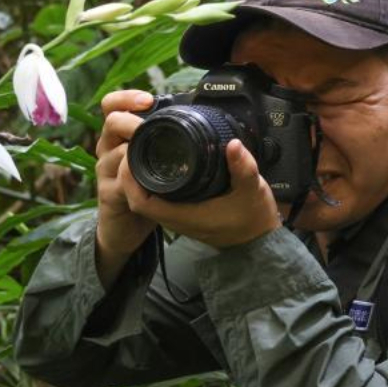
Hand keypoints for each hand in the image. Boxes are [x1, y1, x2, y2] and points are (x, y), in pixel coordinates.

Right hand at [94, 90, 158, 287]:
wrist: (124, 227)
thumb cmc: (143, 188)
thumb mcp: (151, 159)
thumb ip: (164, 140)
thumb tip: (199, 117)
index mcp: (120, 136)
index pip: (113, 105)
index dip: (126, 98)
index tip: (147, 100)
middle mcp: (108, 149)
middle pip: (111, 122)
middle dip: (130, 120)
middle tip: (147, 123)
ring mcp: (106, 172)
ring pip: (114, 152)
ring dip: (132, 149)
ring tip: (149, 149)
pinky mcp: (108, 195)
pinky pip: (118, 183)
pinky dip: (131, 180)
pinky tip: (144, 180)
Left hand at [118, 138, 281, 249]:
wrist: (258, 242)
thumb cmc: (253, 219)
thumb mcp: (252, 191)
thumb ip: (243, 168)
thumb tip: (233, 144)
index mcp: (183, 215)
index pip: (140, 201)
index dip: (129, 179)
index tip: (133, 153)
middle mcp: (174, 219)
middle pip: (136, 197)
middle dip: (130, 172)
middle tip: (136, 144)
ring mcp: (177, 217)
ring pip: (146, 198)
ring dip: (139, 176)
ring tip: (143, 148)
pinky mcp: (182, 213)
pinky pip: (157, 199)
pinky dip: (151, 182)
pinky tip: (158, 163)